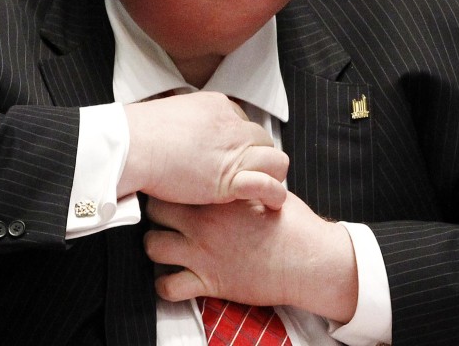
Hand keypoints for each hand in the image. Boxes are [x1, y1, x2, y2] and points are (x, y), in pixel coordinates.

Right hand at [119, 92, 288, 207]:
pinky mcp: (230, 178)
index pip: (243, 124)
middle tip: (244, 177)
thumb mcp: (168, 116)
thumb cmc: (136, 135)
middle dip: (255, 159)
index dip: (238, 144)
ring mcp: (234, 150)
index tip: (229, 159)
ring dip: (270, 175)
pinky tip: (271, 203)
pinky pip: (268, 184)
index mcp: (217, 106)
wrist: (129, 147)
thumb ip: (184, 124)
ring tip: (262, 191)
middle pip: (261, 140)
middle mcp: (231, 124)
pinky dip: (273, 193)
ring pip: (274, 159)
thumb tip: (179, 135)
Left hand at [144, 192, 357, 322]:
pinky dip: (165, 285)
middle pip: (155, 210)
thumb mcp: (267, 190)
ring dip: (155, 245)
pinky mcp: (209, 282)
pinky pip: (168, 287)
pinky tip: (172, 278)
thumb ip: (242, 181)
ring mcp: (203, 254)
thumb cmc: (292, 225)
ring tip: (165, 244)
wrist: (307, 260)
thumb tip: (235, 171)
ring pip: (152, 246)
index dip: (170, 184)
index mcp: (218, 198)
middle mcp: (204, 224)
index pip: (176, 183)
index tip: (172, 186)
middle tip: (164, 214)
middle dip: (156, 211)